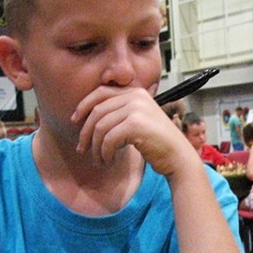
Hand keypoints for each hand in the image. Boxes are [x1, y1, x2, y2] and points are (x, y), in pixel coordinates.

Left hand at [72, 86, 193, 175]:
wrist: (178, 157)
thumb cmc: (157, 143)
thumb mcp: (138, 120)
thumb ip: (120, 113)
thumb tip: (89, 116)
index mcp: (135, 92)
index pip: (101, 92)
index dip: (84, 105)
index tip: (75, 120)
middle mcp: (136, 96)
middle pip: (97, 111)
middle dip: (85, 132)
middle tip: (82, 149)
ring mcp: (136, 109)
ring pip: (100, 127)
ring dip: (95, 147)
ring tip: (98, 160)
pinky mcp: (136, 125)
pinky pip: (108, 139)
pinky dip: (104, 153)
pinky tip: (108, 160)